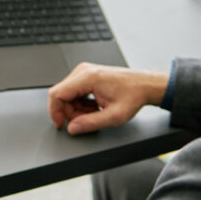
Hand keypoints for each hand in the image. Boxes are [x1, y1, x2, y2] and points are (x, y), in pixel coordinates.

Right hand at [48, 62, 168, 134]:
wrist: (145, 85)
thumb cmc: (134, 95)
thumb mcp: (114, 116)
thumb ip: (90, 123)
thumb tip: (72, 128)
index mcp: (88, 77)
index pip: (57, 94)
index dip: (55, 112)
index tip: (61, 124)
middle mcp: (83, 71)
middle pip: (61, 95)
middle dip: (69, 112)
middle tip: (86, 121)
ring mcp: (84, 71)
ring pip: (67, 95)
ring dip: (77, 109)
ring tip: (95, 113)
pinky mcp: (86, 75)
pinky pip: (74, 92)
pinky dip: (81, 104)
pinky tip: (95, 107)